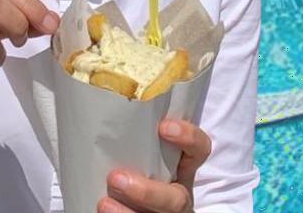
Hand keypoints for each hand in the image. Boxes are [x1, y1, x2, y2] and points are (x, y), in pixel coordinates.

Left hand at [97, 119, 211, 212]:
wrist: (137, 196)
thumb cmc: (137, 162)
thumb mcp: (147, 150)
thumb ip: (139, 136)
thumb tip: (102, 101)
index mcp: (183, 167)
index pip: (200, 149)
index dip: (188, 137)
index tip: (163, 126)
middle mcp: (179, 192)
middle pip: (177, 199)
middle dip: (148, 192)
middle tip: (116, 178)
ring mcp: (167, 212)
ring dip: (128, 212)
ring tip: (104, 203)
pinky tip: (104, 207)